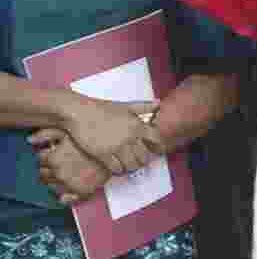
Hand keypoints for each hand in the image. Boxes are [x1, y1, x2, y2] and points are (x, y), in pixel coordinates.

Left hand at [33, 129, 110, 204]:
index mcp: (54, 158)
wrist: (116, 149)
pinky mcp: (81, 192)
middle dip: (48, 169)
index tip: (53, 153)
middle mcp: (59, 173)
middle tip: (59, 163)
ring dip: (55, 181)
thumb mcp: (68, 131)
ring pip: (52, 187)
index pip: (40, 160)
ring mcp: (69, 184)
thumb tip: (29, 139)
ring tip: (65, 173)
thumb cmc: (92, 139)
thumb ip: (46, 133)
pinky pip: (66, 199)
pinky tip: (66, 191)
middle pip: (43, 174)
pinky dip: (64, 197)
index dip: (46, 155)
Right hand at [36, 97, 162, 175]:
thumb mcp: (126, 105)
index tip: (155, 151)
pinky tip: (116, 168)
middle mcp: (130, 136)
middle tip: (139, 162)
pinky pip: (116, 168)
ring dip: (131, 168)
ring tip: (128, 167)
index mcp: (137, 124)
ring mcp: (117, 146)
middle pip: (145, 156)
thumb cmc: (102, 108)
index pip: (156, 140)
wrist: (79, 112)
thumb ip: (144, 107)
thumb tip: (159, 104)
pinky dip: (118, 170)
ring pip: (132, 165)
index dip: (157, 147)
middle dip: (143, 161)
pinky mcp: (103, 154)